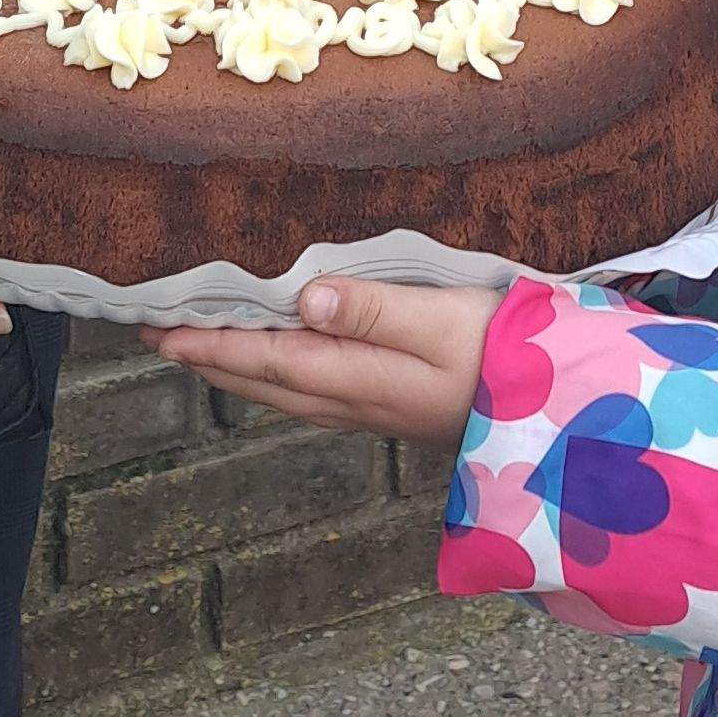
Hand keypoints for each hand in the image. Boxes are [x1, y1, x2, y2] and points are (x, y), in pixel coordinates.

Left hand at [152, 275, 498, 446]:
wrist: (563, 417)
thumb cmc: (508, 356)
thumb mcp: (443, 322)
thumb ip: (373, 310)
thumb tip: (303, 299)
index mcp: (359, 376)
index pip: (266, 357)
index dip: (210, 342)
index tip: (159, 327)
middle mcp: (355, 401)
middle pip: (263, 382)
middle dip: (206, 358)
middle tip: (154, 334)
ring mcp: (373, 411)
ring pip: (283, 392)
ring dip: (236, 372)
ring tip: (197, 350)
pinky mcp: (392, 409)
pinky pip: (310, 394)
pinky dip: (274, 378)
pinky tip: (275, 369)